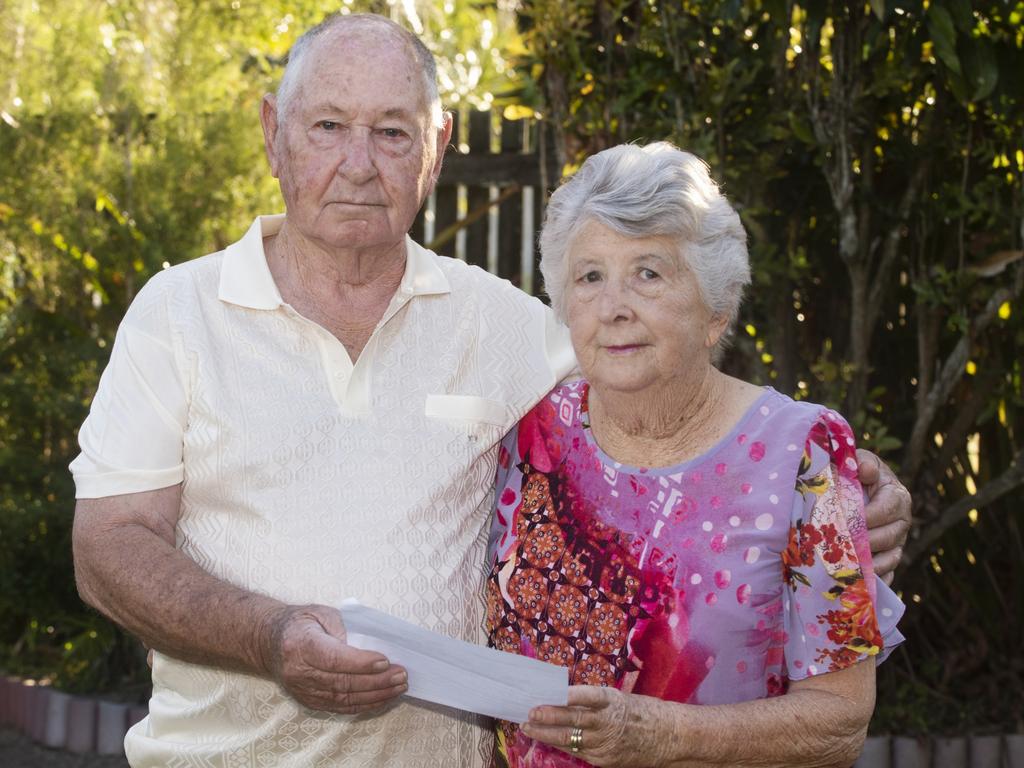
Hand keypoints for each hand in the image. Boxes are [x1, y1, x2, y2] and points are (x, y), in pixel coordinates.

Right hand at [264, 604, 406, 714]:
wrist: (269, 642)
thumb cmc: (300, 623)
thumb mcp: (320, 613)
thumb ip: (343, 626)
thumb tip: (368, 646)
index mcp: (300, 645)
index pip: (334, 659)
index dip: (361, 663)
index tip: (385, 661)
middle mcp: (299, 672)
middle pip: (342, 682)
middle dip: (376, 681)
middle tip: (401, 675)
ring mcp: (303, 690)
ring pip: (343, 698)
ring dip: (375, 695)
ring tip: (399, 687)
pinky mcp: (308, 701)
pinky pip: (340, 707)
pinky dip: (364, 704)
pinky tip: (382, 698)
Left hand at [522, 686, 673, 766]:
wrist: (668, 737)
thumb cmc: (642, 712)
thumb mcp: (620, 700)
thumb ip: (594, 701)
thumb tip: (563, 696)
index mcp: (613, 702)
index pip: (589, 696)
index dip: (570, 694)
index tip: (551, 690)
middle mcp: (608, 723)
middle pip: (574, 719)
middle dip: (549, 716)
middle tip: (529, 711)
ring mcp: (605, 744)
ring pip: (570, 738)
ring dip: (546, 733)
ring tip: (529, 727)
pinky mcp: (604, 760)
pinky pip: (577, 751)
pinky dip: (560, 744)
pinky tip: (546, 739)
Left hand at [857, 448, 911, 584]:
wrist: (852, 486)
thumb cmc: (853, 472)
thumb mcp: (856, 461)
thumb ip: (861, 462)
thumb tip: (866, 470)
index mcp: (896, 495)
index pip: (886, 509)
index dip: (868, 517)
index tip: (847, 522)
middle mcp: (901, 520)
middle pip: (888, 537)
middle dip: (865, 543)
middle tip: (842, 549)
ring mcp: (897, 542)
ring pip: (889, 559)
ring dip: (869, 566)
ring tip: (849, 571)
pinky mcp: (888, 558)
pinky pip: (886, 574)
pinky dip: (874, 582)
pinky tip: (858, 586)